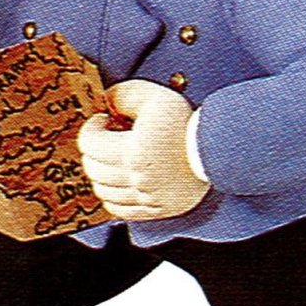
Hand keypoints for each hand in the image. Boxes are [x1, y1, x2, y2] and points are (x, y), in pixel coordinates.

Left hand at [78, 79, 209, 220]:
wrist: (216, 149)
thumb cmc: (185, 122)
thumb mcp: (154, 96)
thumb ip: (123, 95)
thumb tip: (106, 102)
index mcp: (132, 151)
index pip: (89, 144)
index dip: (90, 129)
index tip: (101, 122)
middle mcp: (136, 178)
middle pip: (93, 169)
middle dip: (93, 151)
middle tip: (104, 139)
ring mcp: (146, 197)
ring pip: (104, 191)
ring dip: (101, 174)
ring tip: (113, 160)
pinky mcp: (157, 209)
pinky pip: (119, 210)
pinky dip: (112, 197)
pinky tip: (121, 183)